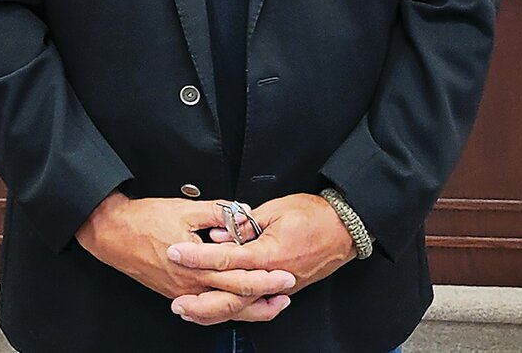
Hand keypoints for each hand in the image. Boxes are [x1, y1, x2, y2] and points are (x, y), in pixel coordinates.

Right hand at [76, 194, 295, 322]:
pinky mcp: (175, 293)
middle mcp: (191, 286)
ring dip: (248, 310)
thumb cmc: (145, 220)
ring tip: (270, 306)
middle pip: (235, 302)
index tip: (284, 274)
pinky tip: (236, 308)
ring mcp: (182, 293)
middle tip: (286, 293)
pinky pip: (206, 310)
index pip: (239, 279)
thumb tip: (243, 213)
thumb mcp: (186, 209)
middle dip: (264, 299)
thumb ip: (219, 212)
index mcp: (196, 266)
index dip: (265, 278)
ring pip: (221, 312)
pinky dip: (225, 312)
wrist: (114, 233)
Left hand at [167, 193, 355, 322]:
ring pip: (243, 307)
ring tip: (190, 312)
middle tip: (177, 302)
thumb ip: (243, 224)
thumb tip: (219, 233)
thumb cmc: (314, 215)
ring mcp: (281, 287)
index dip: (198, 256)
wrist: (345, 228)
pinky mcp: (285, 290)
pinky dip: (235, 309)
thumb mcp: (275, 209)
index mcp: (269, 253)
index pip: (225, 258)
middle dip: (201, 301)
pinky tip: (219, 310)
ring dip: (215, 311)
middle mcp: (274, 276)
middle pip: (232, 295)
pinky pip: (256, 304)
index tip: (176, 254)